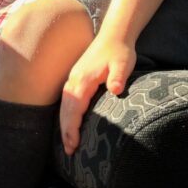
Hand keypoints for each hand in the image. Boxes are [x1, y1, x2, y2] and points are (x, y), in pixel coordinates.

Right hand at [59, 35, 135, 155]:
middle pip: (65, 110)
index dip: (72, 128)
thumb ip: (118, 77)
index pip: (74, 108)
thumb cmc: (119, 51)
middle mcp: (74, 80)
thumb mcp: (123, 64)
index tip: (74, 144)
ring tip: (68, 144)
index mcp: (83, 80)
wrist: (114, 35)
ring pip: (64, 106)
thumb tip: (116, 89)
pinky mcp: (77, 79)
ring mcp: (73, 79)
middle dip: (66, 132)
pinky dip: (66, 115)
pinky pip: (67, 101)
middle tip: (70, 151)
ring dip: (64, 125)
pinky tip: (70, 125)